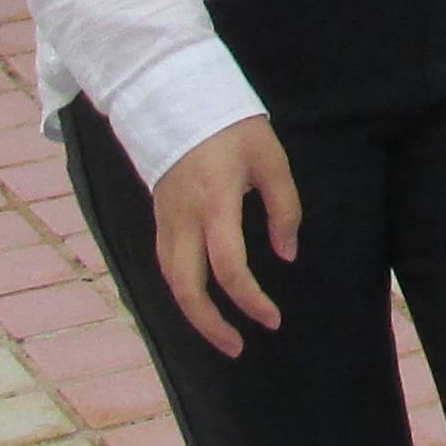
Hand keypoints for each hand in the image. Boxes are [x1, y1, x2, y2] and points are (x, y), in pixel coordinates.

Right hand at [149, 117, 304, 356]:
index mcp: (215, 203)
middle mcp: (184, 218)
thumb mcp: (270, 158)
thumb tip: (286, 254)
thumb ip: (284, 207)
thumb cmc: (232, 126)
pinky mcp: (158, 217)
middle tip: (237, 348)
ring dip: (193, 314)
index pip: (229, 267)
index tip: (273, 319)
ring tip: (220, 335)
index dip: (251, 300)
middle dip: (210, 325)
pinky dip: (181, 290)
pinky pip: (165, 264)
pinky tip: (200, 302)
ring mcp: (165, 219)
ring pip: (170, 281)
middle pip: (186, 287)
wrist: (178, 96)